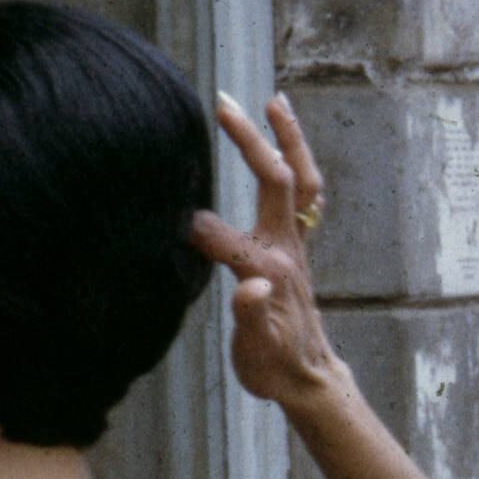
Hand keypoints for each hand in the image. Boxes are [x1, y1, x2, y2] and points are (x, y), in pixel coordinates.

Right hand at [190, 91, 349, 412]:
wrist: (308, 378)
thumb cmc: (274, 366)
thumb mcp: (256, 352)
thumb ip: (251, 318)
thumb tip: (249, 289)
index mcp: (270, 272)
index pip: (228, 237)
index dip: (199, 230)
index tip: (170, 224)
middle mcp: (287, 250)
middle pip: (278, 184)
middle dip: (252, 141)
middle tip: (225, 102)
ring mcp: (295, 245)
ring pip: (302, 181)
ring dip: (290, 139)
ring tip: (275, 100)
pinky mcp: (297, 246)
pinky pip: (306, 194)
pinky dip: (298, 162)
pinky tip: (286, 142)